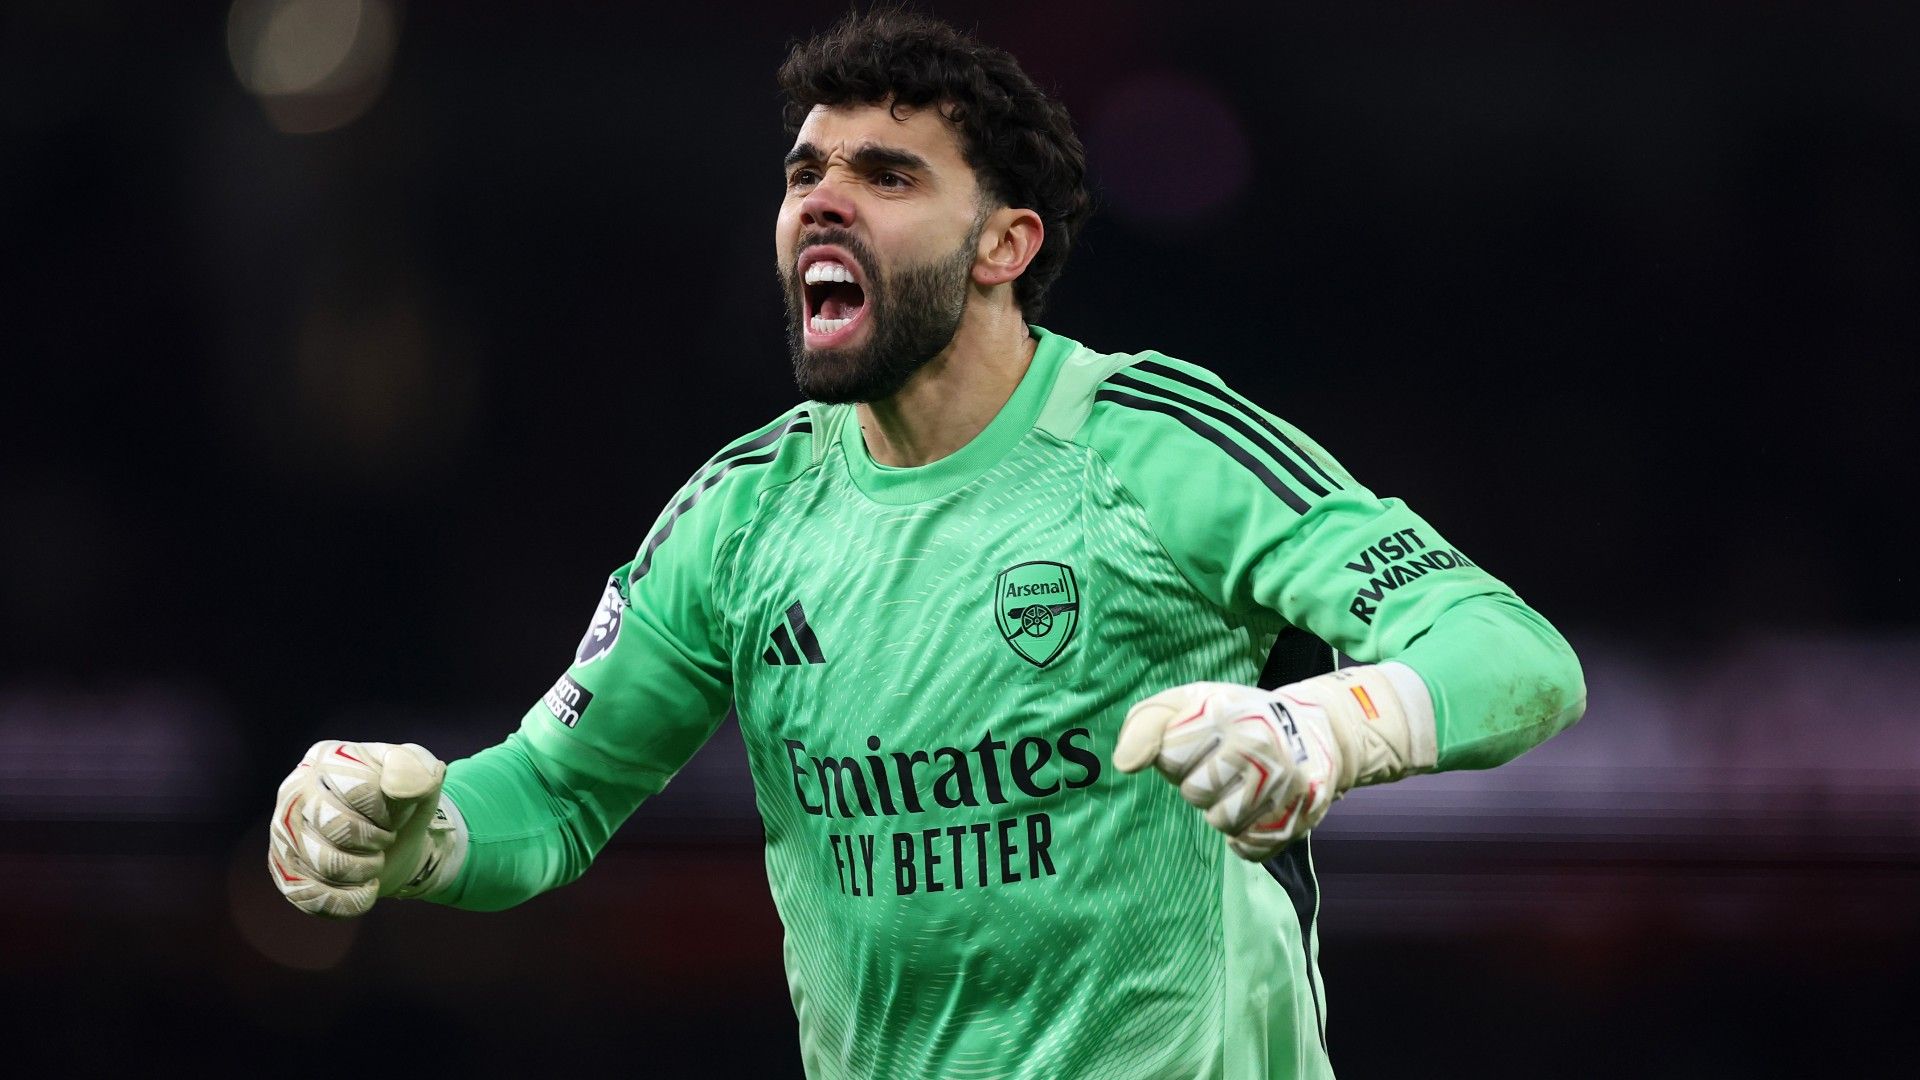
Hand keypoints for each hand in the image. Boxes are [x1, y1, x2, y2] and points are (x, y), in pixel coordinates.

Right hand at [267, 740, 457, 917]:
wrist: (393, 841)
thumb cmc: (401, 801)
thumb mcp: (421, 777)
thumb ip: (416, 769)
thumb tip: (398, 786)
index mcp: (327, 759)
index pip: (358, 791)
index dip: (386, 812)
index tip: (393, 814)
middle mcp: (294, 792)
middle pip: (337, 828)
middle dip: (375, 841)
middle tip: (384, 839)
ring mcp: (283, 833)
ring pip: (325, 865)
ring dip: (364, 871)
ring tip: (372, 862)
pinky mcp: (283, 872)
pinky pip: (313, 897)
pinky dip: (350, 900)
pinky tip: (363, 889)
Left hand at [1112, 665, 1434, 860]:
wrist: (1315, 730)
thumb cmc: (1233, 717)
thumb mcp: (1186, 702)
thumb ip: (1145, 724)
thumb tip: (1123, 765)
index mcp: (1227, 712)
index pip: (1170, 757)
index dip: (1175, 753)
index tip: (1195, 741)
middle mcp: (1261, 746)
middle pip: (1195, 794)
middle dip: (1198, 783)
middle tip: (1220, 765)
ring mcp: (1285, 785)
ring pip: (1222, 824)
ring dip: (1222, 809)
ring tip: (1239, 784)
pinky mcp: (1300, 818)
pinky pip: (1249, 848)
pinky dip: (1246, 835)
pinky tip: (1256, 808)